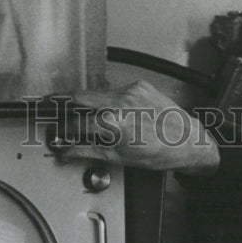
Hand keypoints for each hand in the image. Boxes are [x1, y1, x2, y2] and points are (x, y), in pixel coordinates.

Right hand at [52, 81, 219, 175]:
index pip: (77, 122)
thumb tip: (68, 152)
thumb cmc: (160, 153)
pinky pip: (114, 89)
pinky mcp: (139, 84)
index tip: (57, 131)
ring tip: (80, 110)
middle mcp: (121, 101)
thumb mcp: (120, 158)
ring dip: (86, 101)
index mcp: (115, 123)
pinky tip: (110, 108)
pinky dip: (107, 99)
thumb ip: (89, 151)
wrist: (188, 140)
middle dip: (64, 101)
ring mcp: (131, 90)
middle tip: (53, 105)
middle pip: (80, 95)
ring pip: (97, 92)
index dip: (62, 128)